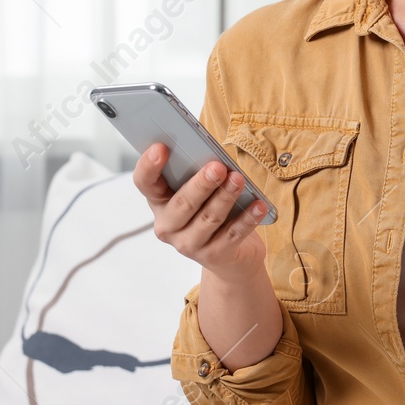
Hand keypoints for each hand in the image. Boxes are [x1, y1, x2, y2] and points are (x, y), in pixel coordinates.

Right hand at [133, 144, 268, 278]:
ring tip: (239, 179)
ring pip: (209, 218)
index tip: (161, 147)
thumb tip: (214, 157)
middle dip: (201, 184)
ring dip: (225, 197)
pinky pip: (233, 234)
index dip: (149, 166)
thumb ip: (198, 173)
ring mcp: (189, 244)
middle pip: (182, 204)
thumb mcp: (199, 191)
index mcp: (159, 201)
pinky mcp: (214, 256)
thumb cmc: (210, 210)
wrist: (228, 257)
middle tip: (217, 167)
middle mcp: (168, 226)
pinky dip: (248, 218)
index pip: (145, 183)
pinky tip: (259, 205)